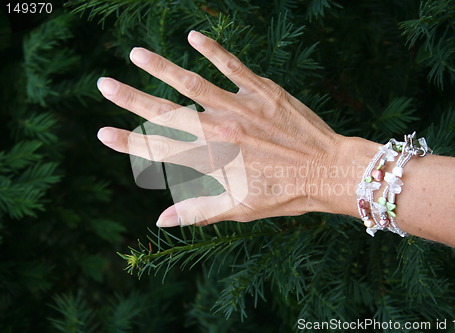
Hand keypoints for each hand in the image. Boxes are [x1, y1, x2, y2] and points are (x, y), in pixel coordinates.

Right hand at [97, 31, 351, 226]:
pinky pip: (232, 66)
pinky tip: (193, 36)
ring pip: (192, 82)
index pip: (159, 149)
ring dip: (161, 67)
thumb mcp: (240, 209)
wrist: (328, 170)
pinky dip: (212, 50)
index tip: (103, 132)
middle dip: (131, 99)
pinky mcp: (262, 92)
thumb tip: (160, 220)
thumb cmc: (285, 193)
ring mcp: (240, 108)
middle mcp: (220, 131)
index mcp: (212, 161)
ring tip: (136, 54)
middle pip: (166, 111)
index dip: (128, 142)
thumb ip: (197, 211)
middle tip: (104, 84)